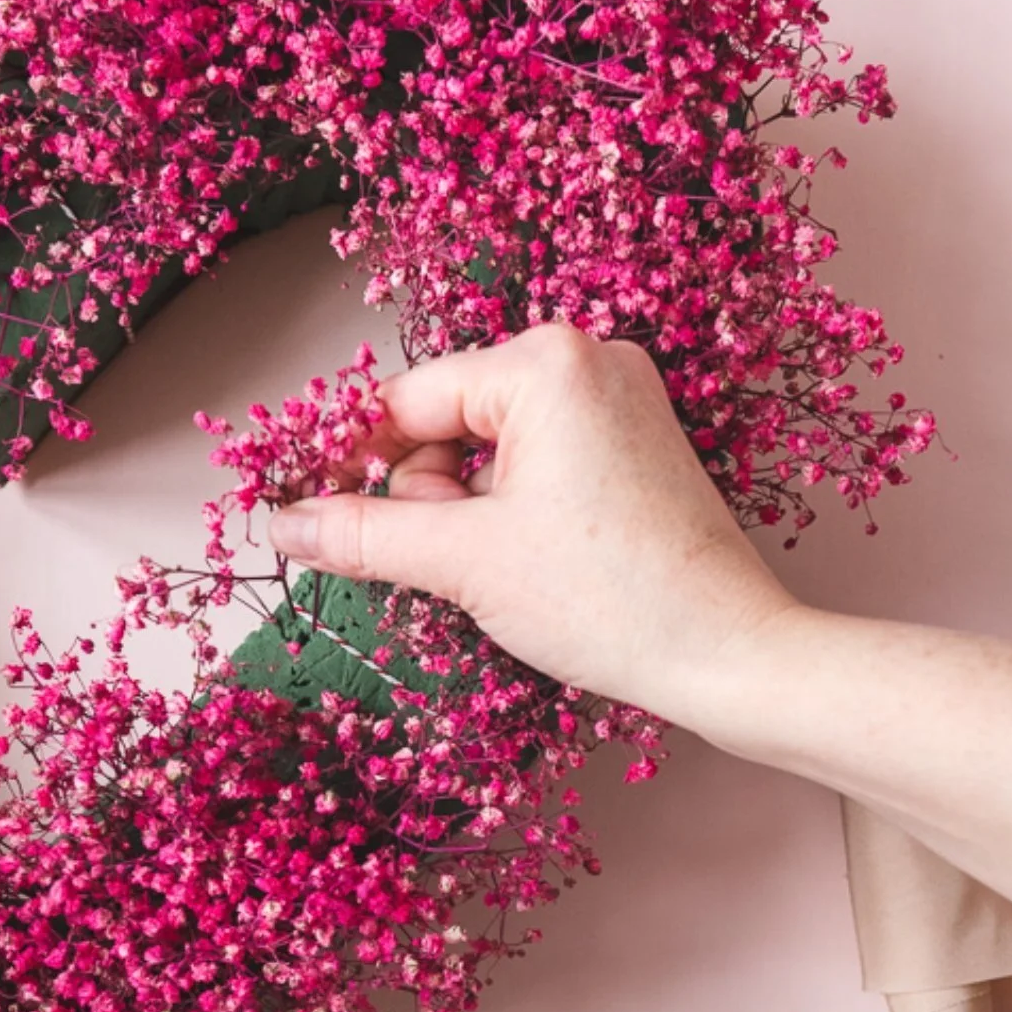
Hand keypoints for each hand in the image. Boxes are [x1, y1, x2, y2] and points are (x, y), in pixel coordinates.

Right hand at [267, 324, 798, 729]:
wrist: (728, 652)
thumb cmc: (609, 599)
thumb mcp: (464, 561)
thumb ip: (362, 533)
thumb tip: (283, 521)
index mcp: (546, 362)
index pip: (408, 401)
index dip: (355, 463)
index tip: (317, 515)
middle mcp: (588, 359)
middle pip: (450, 419)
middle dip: (435, 495)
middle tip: (462, 561)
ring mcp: (621, 398)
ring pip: (492, 446)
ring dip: (472, 509)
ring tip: (507, 570)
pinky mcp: (637, 441)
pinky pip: (540, 459)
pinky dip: (515, 508)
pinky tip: (538, 561)